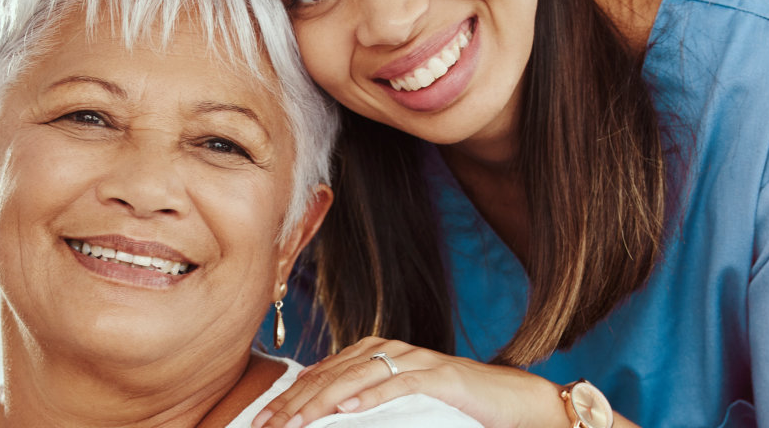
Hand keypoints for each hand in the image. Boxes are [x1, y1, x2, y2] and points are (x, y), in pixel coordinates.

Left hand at [250, 337, 571, 427]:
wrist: (508, 399)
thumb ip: (361, 400)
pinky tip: (346, 409)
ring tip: (295, 422)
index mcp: (373, 352)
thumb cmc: (450, 402)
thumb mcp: (397, 401)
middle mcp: (389, 349)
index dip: (287, 399)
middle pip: (330, 376)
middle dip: (293, 404)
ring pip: (356, 378)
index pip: (320, 375)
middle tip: (265, 426)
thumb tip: (323, 410)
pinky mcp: (439, 376)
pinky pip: (399, 385)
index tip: (260, 423)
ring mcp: (414, 360)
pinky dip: (370, 397)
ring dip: (321, 403)